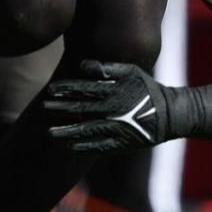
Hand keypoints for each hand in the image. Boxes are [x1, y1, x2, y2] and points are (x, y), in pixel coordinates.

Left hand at [43, 61, 177, 154]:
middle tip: (42, 107)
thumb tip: (82, 65)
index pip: (83, 89)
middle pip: (80, 109)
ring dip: (66, 131)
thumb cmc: (147, 89)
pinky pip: (99, 146)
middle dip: (60, 108)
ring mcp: (116, 128)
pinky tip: (69, 146)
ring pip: (86, 130)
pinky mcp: (121, 143)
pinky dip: (83, 146)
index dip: (65, 89)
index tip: (50, 90)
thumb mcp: (131, 71)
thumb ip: (107, 68)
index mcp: (113, 91)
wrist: (170, 115)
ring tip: (49, 133)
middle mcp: (112, 110)